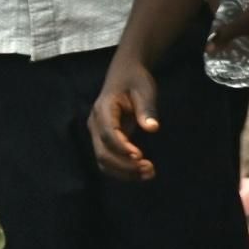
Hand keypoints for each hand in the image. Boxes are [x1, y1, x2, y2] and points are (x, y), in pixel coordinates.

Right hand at [87, 56, 158, 181]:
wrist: (124, 74)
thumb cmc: (135, 80)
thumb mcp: (144, 89)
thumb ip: (146, 109)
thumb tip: (152, 128)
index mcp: (103, 110)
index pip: (108, 134)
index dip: (122, 148)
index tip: (140, 156)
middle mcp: (95, 124)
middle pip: (102, 152)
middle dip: (124, 165)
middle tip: (149, 169)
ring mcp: (97, 133)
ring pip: (103, 160)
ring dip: (123, 172)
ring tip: (148, 174)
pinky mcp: (104, 140)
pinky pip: (108, 159)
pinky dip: (122, 169)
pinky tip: (141, 172)